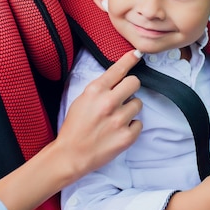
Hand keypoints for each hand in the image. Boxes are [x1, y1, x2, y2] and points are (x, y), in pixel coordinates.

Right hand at [0, 50, 142, 209]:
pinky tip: (119, 130)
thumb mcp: (82, 100)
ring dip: (130, 109)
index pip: (118, 69)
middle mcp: (109, 102)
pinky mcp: (126, 136)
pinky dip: (131, 126)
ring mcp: (119, 120)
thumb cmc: (74, 126)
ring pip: (138, 104)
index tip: (138, 54)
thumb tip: (118, 77)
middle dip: (130, 88)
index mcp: (95, 91)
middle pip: (135, 82)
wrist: (71, 155)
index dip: (130, 59)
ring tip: (117, 117)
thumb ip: (100, 88)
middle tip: (123, 96)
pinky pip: (139, 123)